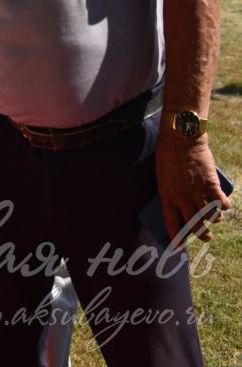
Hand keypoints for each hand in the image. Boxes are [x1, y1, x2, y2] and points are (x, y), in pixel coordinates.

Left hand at [155, 133, 230, 248]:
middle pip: (195, 224)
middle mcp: (182, 197)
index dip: (175, 238)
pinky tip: (225, 206)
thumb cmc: (167, 156)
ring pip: (210, 216)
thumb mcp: (161, 176)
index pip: (170, 223)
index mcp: (166, 196)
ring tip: (216, 221)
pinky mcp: (211, 183)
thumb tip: (179, 205)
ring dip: (215, 221)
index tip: (178, 248)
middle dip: (202, 235)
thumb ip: (170, 192)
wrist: (181, 138)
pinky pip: (221, 202)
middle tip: (206, 237)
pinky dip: (225, 206)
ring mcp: (198, 191)